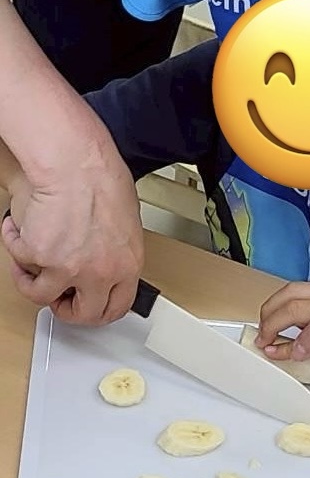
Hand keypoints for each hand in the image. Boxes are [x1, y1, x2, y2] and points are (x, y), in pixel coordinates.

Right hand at [1, 129, 143, 325]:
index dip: (98, 309)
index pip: (117, 306)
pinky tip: (17, 230)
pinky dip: (15, 245)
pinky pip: (21, 261)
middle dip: (66, 307)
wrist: (75, 163)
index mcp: (127, 265)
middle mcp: (99, 273)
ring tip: (27, 263)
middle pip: (83, 314)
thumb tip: (105, 258)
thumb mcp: (126, 221)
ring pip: (42, 295)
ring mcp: (68, 269)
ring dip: (31, 281)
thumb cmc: (102, 178)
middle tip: (56, 295)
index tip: (85, 303)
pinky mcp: (40, 257)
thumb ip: (116, 249)